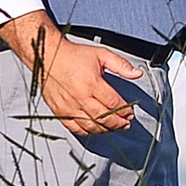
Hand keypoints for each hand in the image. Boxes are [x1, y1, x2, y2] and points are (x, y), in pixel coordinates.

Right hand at [4, 13, 141, 136]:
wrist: (47, 57)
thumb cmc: (73, 56)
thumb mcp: (101, 54)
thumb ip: (121, 65)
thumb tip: (137, 73)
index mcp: (91, 83)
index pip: (113, 103)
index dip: (125, 111)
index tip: (130, 113)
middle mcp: (79, 97)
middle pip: (104, 118)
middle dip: (118, 123)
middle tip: (126, 123)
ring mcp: (68, 107)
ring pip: (91, 126)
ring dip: (106, 129)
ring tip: (114, 127)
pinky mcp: (59, 112)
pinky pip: (75, 128)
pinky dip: (88, 131)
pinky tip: (96, 128)